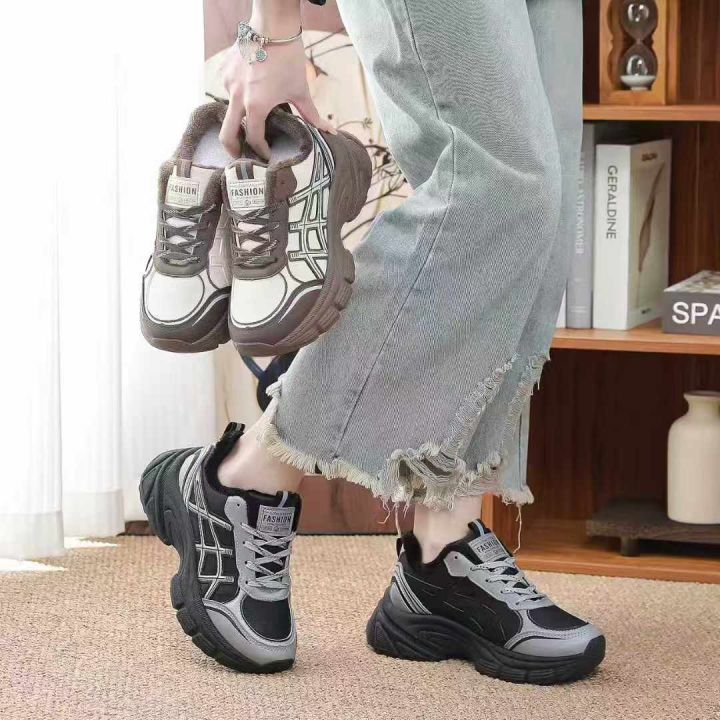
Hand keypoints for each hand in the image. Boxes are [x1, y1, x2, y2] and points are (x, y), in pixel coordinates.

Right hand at [220, 37, 333, 158]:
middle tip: (241, 156)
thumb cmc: (289, 58)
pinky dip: (237, 95)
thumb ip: (312, 115)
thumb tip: (330, 132)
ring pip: (228, 110)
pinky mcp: (224, 71)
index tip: (266, 155)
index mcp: (256, 106)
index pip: (254, 138)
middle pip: (227, 135)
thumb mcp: (301, 90)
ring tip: (252, 115)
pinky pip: (228, 90)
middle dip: (233, 149)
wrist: (273, 25)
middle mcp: (237, 97)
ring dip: (238, 117)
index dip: (261, 151)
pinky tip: (250, 89)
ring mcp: (227, 83)